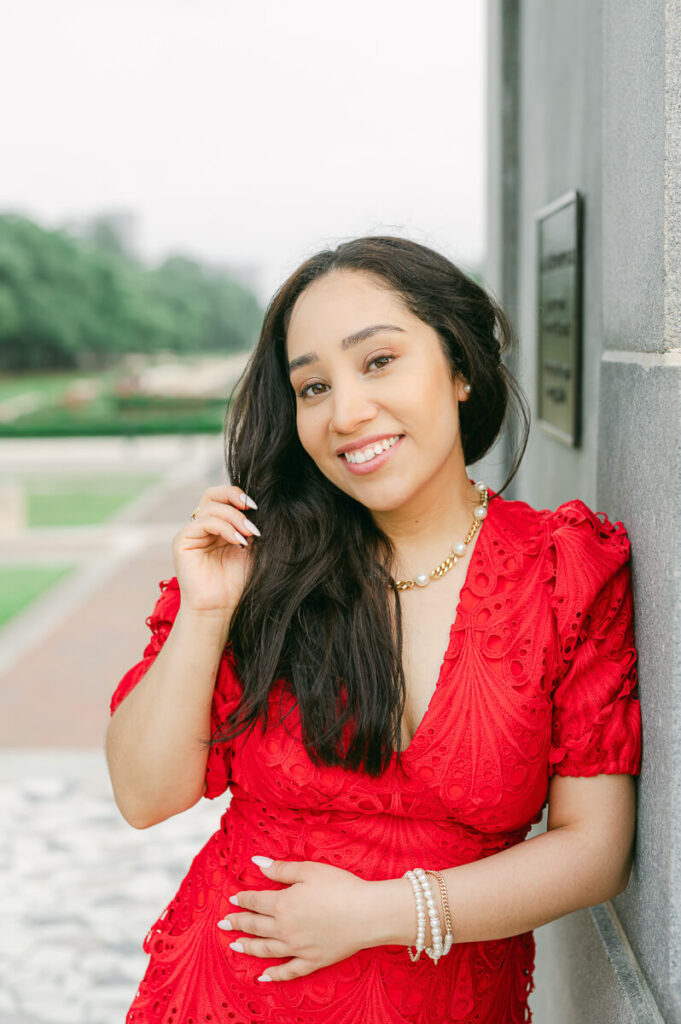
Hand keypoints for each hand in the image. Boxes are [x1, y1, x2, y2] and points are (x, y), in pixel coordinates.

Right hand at [172, 483, 259, 613]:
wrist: (221, 608)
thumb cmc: (237, 582)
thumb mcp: (252, 549)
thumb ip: (252, 527)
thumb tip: (261, 507)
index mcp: (219, 525)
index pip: (225, 498)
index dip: (240, 496)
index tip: (259, 507)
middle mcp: (203, 526)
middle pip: (213, 494)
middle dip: (234, 496)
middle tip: (252, 508)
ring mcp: (191, 532)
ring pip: (211, 507)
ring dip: (234, 517)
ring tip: (250, 533)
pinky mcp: (182, 541)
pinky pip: (203, 522)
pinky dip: (224, 527)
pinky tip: (238, 540)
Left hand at [216, 856, 375, 981]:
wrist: (366, 913)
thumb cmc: (340, 887)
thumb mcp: (309, 870)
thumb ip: (280, 869)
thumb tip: (256, 863)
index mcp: (282, 904)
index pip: (256, 901)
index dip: (243, 898)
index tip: (233, 898)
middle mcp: (285, 929)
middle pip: (255, 926)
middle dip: (238, 923)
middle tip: (223, 923)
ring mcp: (297, 948)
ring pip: (266, 950)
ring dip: (248, 947)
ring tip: (234, 945)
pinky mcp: (312, 961)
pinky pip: (288, 971)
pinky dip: (274, 975)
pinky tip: (263, 977)